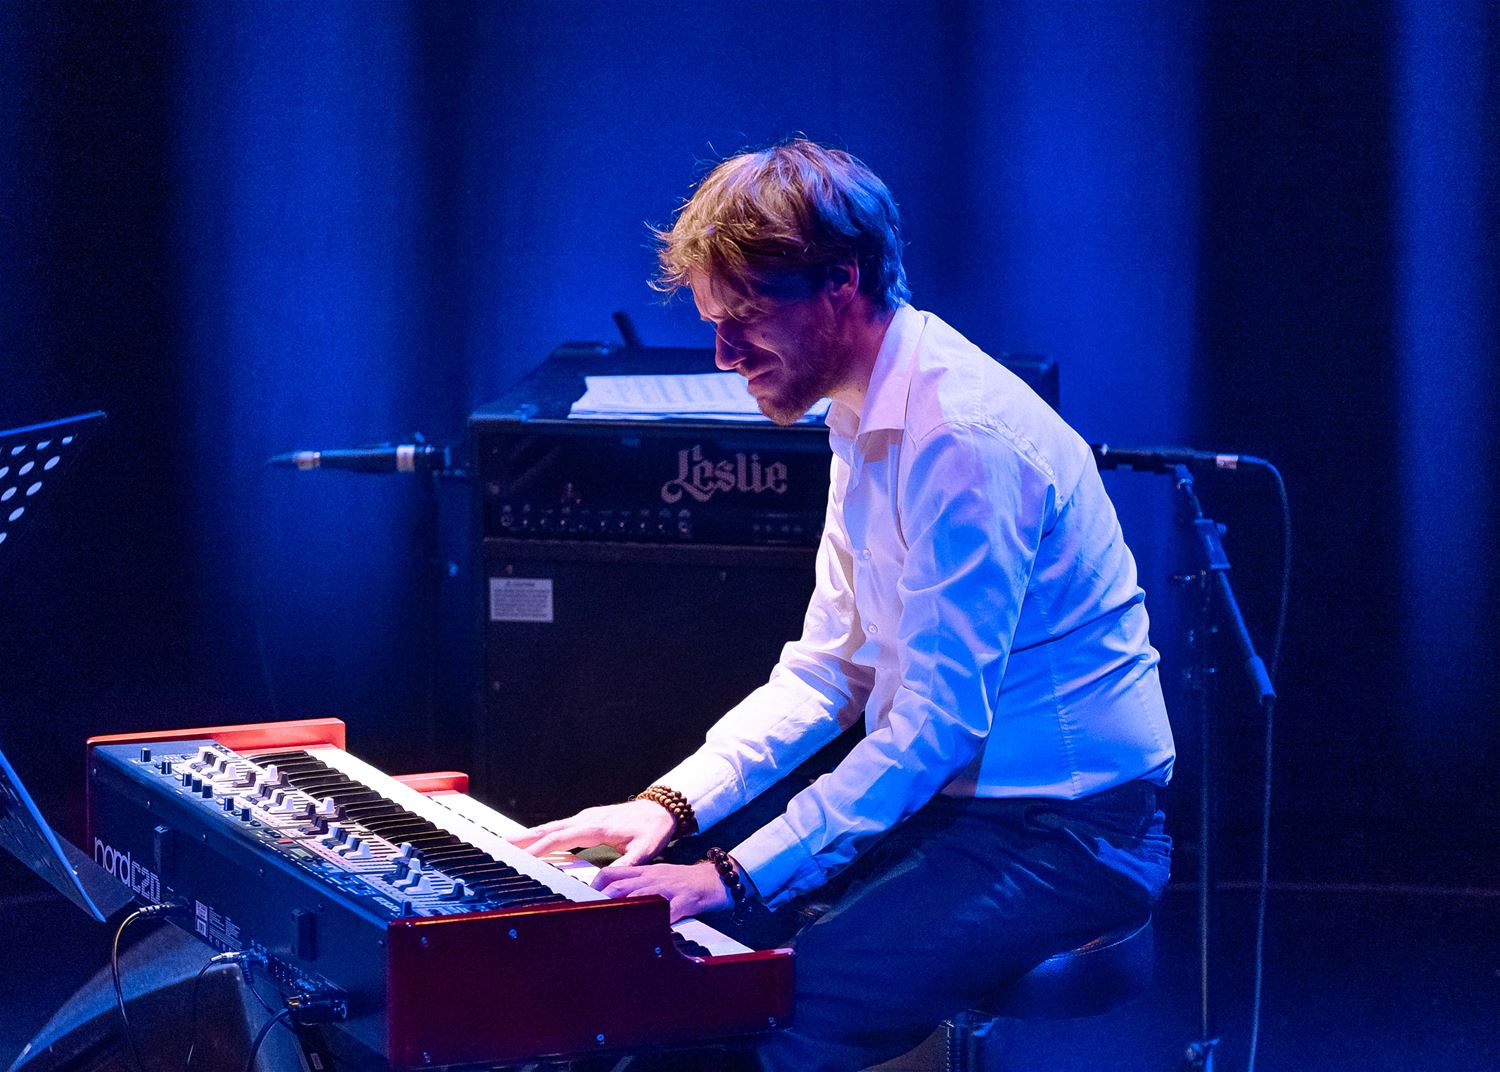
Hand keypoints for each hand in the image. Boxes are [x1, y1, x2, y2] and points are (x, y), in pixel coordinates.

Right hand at [508, 800, 676, 865]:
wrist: (661, 808)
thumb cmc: (653, 828)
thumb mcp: (646, 849)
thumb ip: (627, 866)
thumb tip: (609, 883)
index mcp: (596, 827)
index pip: (561, 839)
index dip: (540, 849)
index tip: (522, 858)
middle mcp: (586, 819)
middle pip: (549, 829)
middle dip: (524, 838)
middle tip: (500, 846)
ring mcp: (585, 817)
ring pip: (552, 827)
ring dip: (530, 835)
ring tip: (507, 843)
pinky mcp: (587, 820)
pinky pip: (559, 828)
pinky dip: (543, 834)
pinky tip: (533, 841)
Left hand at [592, 860, 729, 922]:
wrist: (716, 879)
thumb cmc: (684, 882)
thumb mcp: (657, 876)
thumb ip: (635, 884)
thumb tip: (610, 896)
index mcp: (646, 872)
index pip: (614, 872)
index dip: (596, 885)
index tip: (584, 899)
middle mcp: (654, 877)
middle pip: (623, 885)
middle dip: (604, 898)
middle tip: (590, 913)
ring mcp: (670, 888)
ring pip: (643, 895)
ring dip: (626, 908)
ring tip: (612, 921)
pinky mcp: (687, 900)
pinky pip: (672, 910)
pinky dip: (661, 919)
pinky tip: (652, 928)